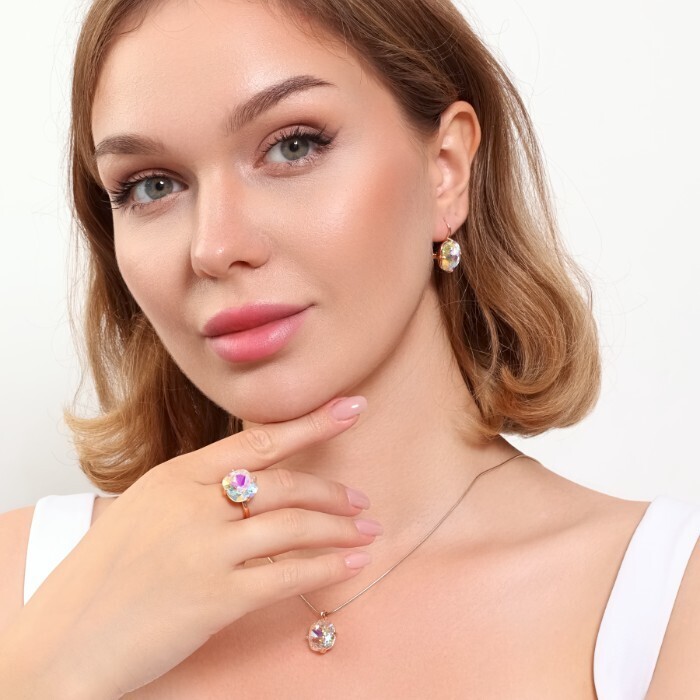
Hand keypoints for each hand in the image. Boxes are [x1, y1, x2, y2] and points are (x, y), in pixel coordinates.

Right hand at [4, 396, 375, 698]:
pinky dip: (327, 567)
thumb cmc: (103, 575)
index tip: (351, 408)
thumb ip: (195, 493)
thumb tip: (248, 487)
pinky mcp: (216, 597)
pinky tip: (352, 564)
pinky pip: (288, 574)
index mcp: (176, 476)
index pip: (257, 441)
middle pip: (284, 484)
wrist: (61, 640)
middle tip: (361, 502)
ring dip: (339, 528)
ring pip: (294, 526)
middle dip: (331, 493)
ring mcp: (206, 548)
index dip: (310, 424)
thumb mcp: (144, 511)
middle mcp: (194, 503)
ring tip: (367, 532)